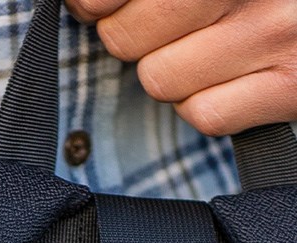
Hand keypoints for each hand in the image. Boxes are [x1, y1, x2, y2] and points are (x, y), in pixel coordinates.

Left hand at [66, 0, 296, 134]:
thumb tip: (84, 2)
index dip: (94, 1)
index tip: (93, 4)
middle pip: (127, 35)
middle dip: (131, 34)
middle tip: (162, 24)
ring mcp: (278, 33)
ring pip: (160, 79)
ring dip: (172, 70)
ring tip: (211, 43)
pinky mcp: (294, 86)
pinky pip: (203, 114)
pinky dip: (207, 102)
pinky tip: (233, 75)